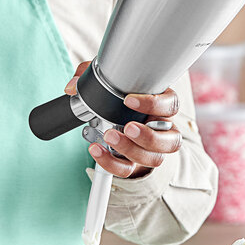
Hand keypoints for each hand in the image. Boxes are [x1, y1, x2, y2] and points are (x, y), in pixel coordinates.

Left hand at [65, 61, 181, 177]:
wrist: (113, 118)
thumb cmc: (119, 96)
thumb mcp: (107, 79)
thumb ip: (90, 75)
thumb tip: (73, 87)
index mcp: (161, 104)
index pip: (171, 104)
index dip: (154, 104)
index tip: (129, 100)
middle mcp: (162, 129)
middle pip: (171, 139)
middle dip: (148, 136)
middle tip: (127, 127)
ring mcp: (152, 149)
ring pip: (155, 157)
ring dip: (132, 150)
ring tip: (110, 137)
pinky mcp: (135, 163)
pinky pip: (129, 169)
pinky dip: (112, 163)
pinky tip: (97, 150)